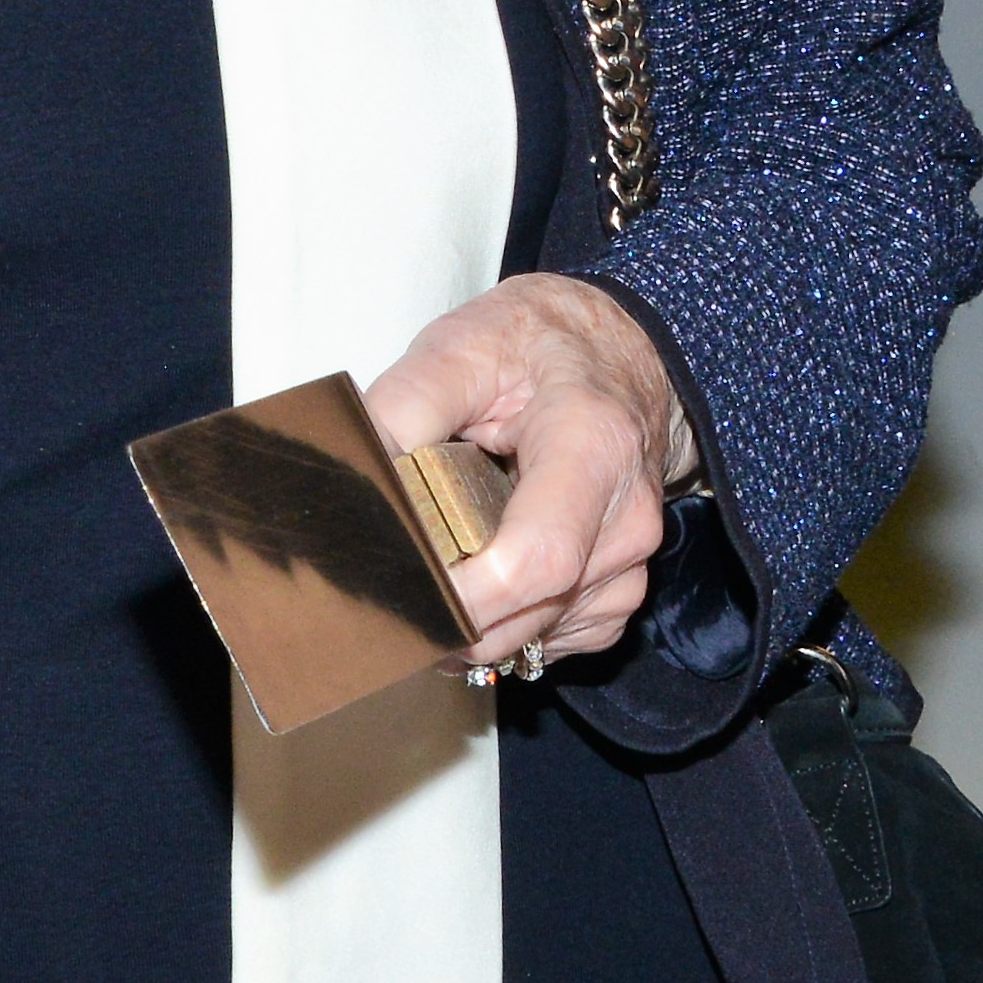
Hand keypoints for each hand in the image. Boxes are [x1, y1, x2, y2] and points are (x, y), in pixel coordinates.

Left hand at [361, 273, 692, 678]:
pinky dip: (505, 621)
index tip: (397, 595)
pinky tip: (483, 569)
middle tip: (387, 590)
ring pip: (533, 636)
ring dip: (472, 621)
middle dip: (448, 618)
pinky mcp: (621, 590)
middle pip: (527, 613)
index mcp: (592, 445)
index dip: (461, 598)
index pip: (534, 560)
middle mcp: (624, 516)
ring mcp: (630, 561)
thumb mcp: (460, 347)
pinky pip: (551, 638)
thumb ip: (401, 411)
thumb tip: (353, 484)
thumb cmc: (537, 344)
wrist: (622, 350)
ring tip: (435, 564)